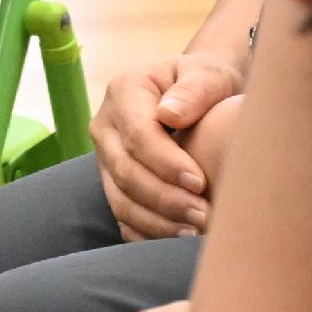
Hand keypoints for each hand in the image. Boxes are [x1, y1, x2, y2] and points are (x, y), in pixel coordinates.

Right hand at [91, 52, 242, 237]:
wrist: (195, 95)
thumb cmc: (204, 82)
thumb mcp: (207, 74)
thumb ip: (195, 89)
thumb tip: (170, 114)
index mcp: (124, 90)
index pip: (138, 134)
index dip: (166, 163)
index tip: (200, 182)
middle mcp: (106, 125)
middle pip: (125, 171)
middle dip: (165, 199)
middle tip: (203, 215)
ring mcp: (105, 156)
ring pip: (120, 199)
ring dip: (157, 221)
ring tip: (194, 231)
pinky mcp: (112, 182)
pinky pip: (122, 216)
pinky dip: (147, 233)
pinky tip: (176, 238)